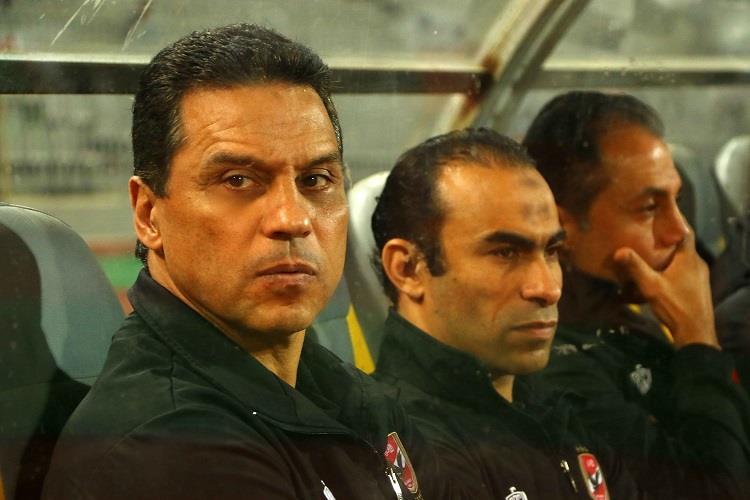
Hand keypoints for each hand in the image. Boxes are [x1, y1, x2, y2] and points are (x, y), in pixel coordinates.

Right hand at [612, 230, 718, 348]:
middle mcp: (697, 263)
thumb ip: (635, 267)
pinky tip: (660, 270)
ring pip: (684, 257)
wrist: (695, 333)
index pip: (685, 231)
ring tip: (651, 248)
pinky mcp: (697, 287)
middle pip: (684, 244)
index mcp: (689, 258)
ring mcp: (699, 276)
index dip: (674, 221)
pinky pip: (685, 268)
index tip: (660, 212)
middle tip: (649, 230)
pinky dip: (673, 264)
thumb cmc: (675, 306)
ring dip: (670, 252)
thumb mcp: (651, 286)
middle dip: (668, 237)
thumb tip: (619, 250)